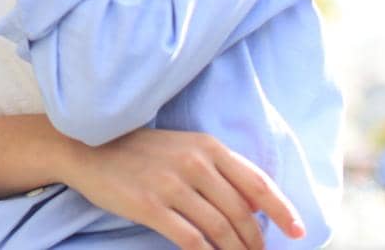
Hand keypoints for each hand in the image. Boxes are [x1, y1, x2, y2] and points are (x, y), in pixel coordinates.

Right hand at [71, 129, 304, 249]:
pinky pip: (191, 240)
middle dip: (256, 242)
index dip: (282, 210)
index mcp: (207, 145)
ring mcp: (171, 184)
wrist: (86, 148)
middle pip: (240, 213)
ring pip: (220, 230)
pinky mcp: (150, 206)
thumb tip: (254, 205)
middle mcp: (194, 162)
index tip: (298, 232)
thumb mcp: (183, 147)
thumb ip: (218, 169)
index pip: (258, 182)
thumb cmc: (139, 150)